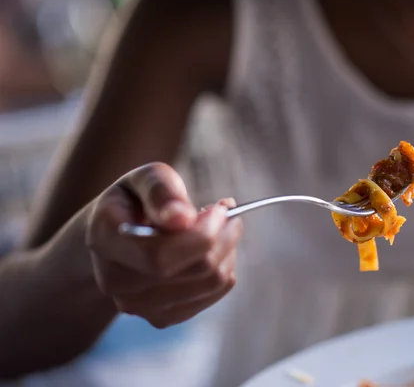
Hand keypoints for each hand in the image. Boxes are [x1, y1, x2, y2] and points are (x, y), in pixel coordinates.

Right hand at [85, 162, 241, 327]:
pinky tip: (212, 248)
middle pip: (195, 270)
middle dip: (222, 236)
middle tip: (225, 211)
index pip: (160, 256)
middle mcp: (115, 282)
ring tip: (219, 227)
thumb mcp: (145, 178)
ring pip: (211, 282)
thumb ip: (161, 190)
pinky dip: (224, 266)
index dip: (201, 234)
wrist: (118, 234)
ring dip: (227, 249)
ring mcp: (138, 306)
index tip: (219, 209)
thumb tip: (181, 218)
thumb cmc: (135, 200)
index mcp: (104, 240)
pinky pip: (214, 293)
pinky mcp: (163, 317)